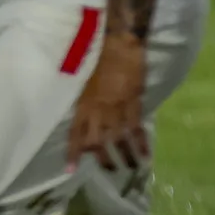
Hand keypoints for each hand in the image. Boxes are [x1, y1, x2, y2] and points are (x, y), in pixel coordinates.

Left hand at [69, 32, 149, 172]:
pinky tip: (145, 155)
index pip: (75, 134)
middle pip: (96, 141)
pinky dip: (140, 143)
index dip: (72, 153)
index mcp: (82, 104)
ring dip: (123, 155)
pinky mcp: (134, 103)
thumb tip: (81, 120)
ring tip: (127, 167)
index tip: (70, 170)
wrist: (119, 44)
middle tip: (108, 169)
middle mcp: (98, 109)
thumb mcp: (82, 83)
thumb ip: (83, 102)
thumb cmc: (96, 59)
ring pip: (117, 139)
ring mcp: (117, 107)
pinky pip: (136, 128)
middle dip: (101, 158)